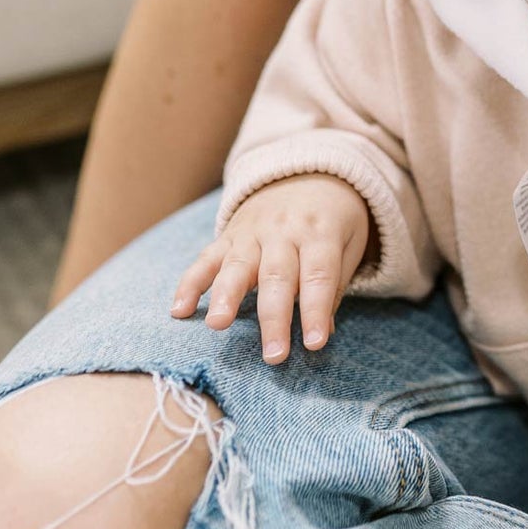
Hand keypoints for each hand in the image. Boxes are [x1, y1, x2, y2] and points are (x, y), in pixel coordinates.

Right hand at [170, 172, 372, 363]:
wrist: (309, 172)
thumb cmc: (334, 219)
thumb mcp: (348, 243)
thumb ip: (334, 284)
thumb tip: (323, 330)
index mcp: (321, 232)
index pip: (319, 275)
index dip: (316, 311)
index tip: (315, 344)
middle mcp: (284, 231)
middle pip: (278, 277)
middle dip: (275, 318)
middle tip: (274, 356)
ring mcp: (252, 232)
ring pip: (237, 266)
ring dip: (226, 297)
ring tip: (218, 325)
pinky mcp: (228, 236)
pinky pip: (205, 259)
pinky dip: (190, 284)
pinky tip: (179, 311)